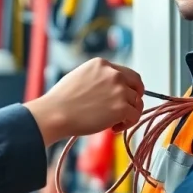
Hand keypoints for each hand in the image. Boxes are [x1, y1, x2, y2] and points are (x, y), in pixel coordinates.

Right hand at [25, 58, 143, 145]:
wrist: (56, 113)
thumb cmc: (61, 100)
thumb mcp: (80, 77)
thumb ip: (98, 78)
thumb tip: (107, 90)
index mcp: (102, 64)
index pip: (125, 73)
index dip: (127, 86)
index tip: (124, 96)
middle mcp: (114, 74)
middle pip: (137, 84)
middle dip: (136, 96)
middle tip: (129, 108)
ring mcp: (119, 90)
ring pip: (137, 102)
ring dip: (128, 113)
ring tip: (114, 123)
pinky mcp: (121, 107)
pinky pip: (135, 116)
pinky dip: (127, 124)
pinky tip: (114, 128)